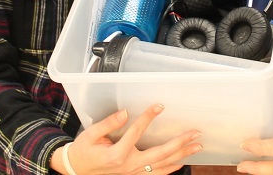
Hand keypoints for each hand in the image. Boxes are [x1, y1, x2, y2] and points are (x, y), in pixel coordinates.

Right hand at [51, 104, 201, 174]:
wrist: (76, 172)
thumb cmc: (84, 152)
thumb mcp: (90, 135)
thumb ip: (108, 123)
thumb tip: (124, 112)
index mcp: (116, 154)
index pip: (136, 132)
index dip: (148, 117)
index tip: (160, 105)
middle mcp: (128, 166)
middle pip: (159, 154)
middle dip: (179, 142)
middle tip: (195, 132)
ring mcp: (133, 174)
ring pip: (162, 166)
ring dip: (181, 155)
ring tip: (197, 145)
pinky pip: (157, 174)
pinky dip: (171, 168)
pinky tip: (183, 161)